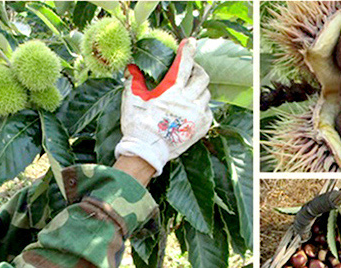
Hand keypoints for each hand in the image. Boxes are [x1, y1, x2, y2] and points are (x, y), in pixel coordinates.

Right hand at [115, 37, 211, 175]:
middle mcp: (188, 101)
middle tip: (190, 71)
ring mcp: (196, 115)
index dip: (188, 50)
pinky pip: (208, 112)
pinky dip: (202, 107)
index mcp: (172, 90)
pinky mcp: (200, 129)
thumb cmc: (138, 125)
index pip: (184, 63)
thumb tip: (132, 67)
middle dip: (197, 70)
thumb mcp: (132, 99)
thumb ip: (134, 80)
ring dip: (199, 90)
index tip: (190, 42)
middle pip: (202, 77)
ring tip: (190, 92)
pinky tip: (194, 108)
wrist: (147, 152)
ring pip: (206, 94)